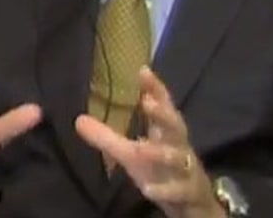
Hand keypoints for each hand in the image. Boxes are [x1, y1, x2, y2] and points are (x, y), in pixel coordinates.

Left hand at [75, 66, 224, 217]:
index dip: (155, 88)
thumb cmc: (161, 169)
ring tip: (141, 148)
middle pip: (175, 126)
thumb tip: (78, 120)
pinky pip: (177, 190)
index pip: (163, 106)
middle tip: (149, 103)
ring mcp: (185, 169)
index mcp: (165, 133)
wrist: (194, 202)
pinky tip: (148, 190)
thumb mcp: (132, 153)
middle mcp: (178, 146)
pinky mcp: (187, 192)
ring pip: (177, 158)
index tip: (143, 71)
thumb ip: (107, 137)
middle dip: (164, 114)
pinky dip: (164, 190)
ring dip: (160, 152)